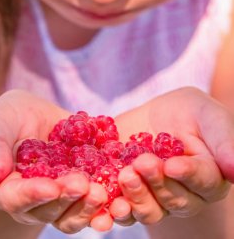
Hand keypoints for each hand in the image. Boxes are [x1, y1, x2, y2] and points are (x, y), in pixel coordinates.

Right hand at [0, 90, 108, 232]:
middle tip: (84, 185)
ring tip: (105, 192)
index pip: (17, 198)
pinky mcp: (84, 183)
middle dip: (68, 198)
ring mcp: (61, 194)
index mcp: (9, 188)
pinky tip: (122, 191)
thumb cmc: (8, 119)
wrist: (33, 115)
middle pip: (51, 208)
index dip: (34, 195)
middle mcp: (36, 199)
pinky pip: (96, 197)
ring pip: (74, 212)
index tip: (50, 187)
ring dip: (90, 206)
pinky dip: (110, 198)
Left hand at [105, 87, 233, 225]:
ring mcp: (155, 196)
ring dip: (136, 197)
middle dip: (157, 182)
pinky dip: (112, 210)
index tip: (174, 164)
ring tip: (124, 176)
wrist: (158, 115)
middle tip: (143, 163)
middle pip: (174, 199)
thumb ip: (225, 140)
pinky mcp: (128, 193)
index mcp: (209, 177)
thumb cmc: (191, 113)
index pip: (203, 181)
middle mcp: (184, 194)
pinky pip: (122, 209)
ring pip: (149, 210)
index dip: (189, 175)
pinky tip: (102, 207)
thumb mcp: (209, 117)